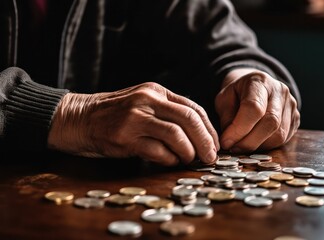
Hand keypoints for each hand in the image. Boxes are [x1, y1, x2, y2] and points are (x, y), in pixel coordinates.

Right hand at [48, 82, 219, 165]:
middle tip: (210, 157)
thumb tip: (198, 134)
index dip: (209, 129)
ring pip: (176, 136)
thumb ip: (167, 112)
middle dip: (206, 142)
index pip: (193, 108)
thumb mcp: (142, 103)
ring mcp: (135, 118)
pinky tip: (169, 162)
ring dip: (189, 152)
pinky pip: (158, 151)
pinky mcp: (124, 137)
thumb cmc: (114, 114)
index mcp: (156, 91)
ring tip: (190, 160)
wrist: (78, 118)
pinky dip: (169, 159)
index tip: (215, 144)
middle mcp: (148, 100)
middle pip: (189, 120)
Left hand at [215, 68, 299, 152]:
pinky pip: (283, 140)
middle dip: (249, 142)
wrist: (255, 89)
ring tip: (241, 146)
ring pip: (278, 135)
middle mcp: (280, 91)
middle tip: (233, 148)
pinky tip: (253, 143)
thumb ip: (226, 118)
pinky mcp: (296, 120)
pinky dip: (266, 146)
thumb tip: (229, 141)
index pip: (253, 107)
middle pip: (270, 123)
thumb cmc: (237, 95)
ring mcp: (291, 105)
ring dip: (257, 146)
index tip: (226, 142)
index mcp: (259, 81)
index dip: (239, 128)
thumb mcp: (224, 100)